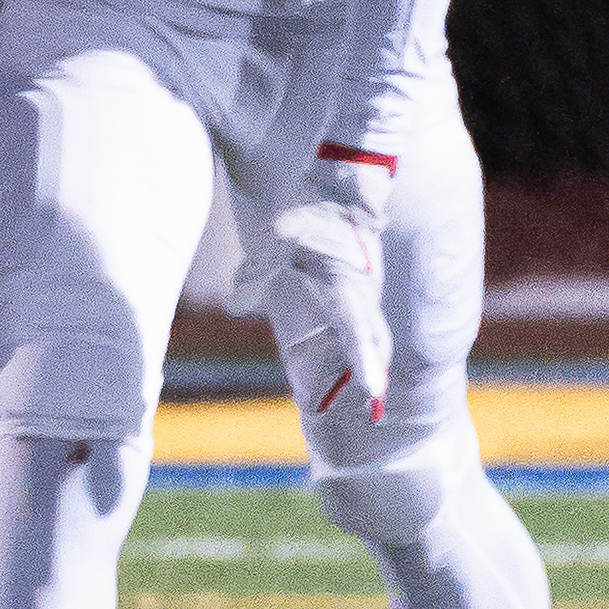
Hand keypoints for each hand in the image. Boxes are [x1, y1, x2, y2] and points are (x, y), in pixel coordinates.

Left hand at [259, 148, 393, 424]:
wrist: (339, 194)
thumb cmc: (307, 217)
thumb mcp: (275, 241)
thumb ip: (255, 274)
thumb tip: (234, 306)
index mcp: (346, 286)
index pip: (358, 329)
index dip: (364, 362)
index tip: (372, 391)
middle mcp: (362, 295)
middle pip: (374, 342)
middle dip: (372, 375)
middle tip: (373, 414)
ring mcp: (365, 295)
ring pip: (371, 337)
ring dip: (367, 367)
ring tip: (368, 407)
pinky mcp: (358, 294)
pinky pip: (360, 329)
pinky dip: (359, 352)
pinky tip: (349, 374)